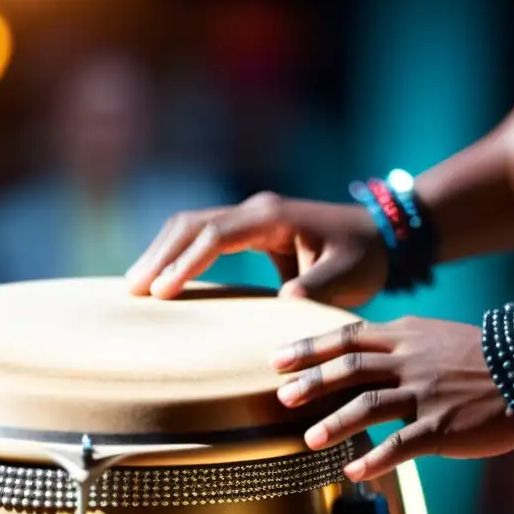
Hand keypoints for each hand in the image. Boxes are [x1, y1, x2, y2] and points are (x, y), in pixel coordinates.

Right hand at [125, 192, 388, 307]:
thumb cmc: (365, 257)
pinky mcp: (251, 231)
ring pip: (191, 226)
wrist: (381, 236)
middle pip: (191, 224)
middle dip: (160, 255)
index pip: (215, 235)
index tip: (161, 292)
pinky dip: (178, 253)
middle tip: (131, 290)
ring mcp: (251, 217)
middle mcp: (255, 210)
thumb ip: (316, 287)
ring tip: (134, 286)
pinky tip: (162, 279)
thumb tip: (285, 302)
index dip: (186, 263)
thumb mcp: (347, 276)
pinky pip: (204, 236)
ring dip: (162, 252)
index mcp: (273, 217)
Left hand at [271, 317, 513, 480]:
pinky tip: (352, 471)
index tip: (276, 359)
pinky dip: (375, 458)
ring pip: (370, 404)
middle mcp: (411, 361)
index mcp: (406, 337)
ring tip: (309, 440)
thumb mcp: (435, 337)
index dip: (309, 348)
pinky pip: (402, 443)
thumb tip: (357, 355)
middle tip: (282, 397)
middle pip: (350, 368)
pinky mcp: (443, 425)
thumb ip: (397, 344)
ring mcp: (427, 393)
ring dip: (335, 422)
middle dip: (312, 382)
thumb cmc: (483, 358)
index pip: (347, 338)